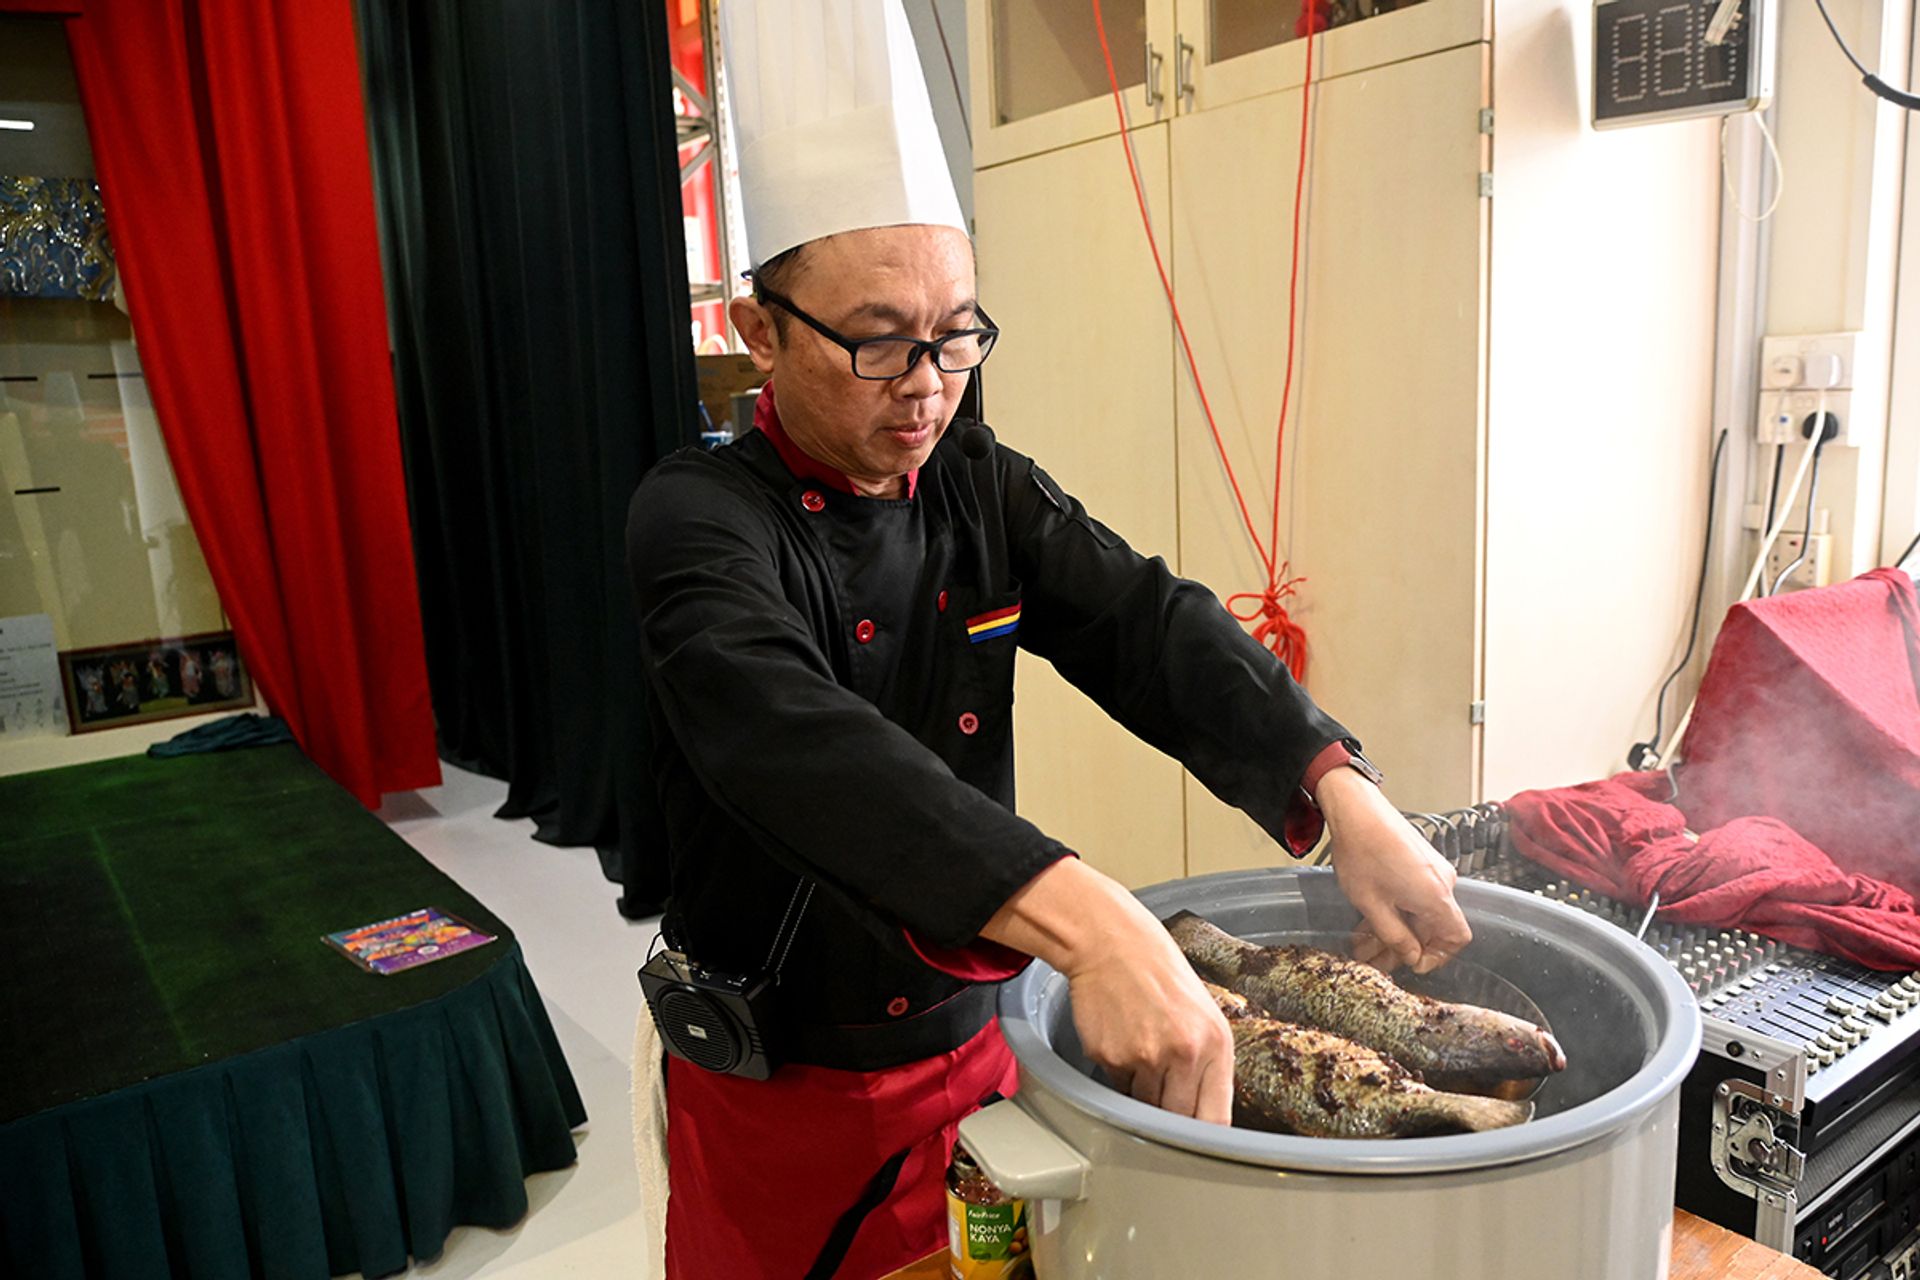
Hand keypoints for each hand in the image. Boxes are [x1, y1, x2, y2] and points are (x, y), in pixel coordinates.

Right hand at [980, 858, 1234, 1124]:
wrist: (1112, 944)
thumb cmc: (1161, 977)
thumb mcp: (1204, 1014)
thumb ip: (1208, 1065)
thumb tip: (1204, 1119)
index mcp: (1216, 1044)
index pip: (1216, 1119)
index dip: (1206, 1141)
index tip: (1200, 1148)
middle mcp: (1184, 1054)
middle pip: (1178, 1120)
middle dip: (1171, 1117)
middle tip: (1165, 1101)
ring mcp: (1145, 1057)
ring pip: (1145, 1106)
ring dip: (1143, 1094)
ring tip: (1143, 1053)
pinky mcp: (1110, 1057)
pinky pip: (1117, 1087)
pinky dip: (1119, 1075)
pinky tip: (1122, 1040)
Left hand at [1316, 768, 1471, 973]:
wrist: (1357, 809)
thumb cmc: (1362, 853)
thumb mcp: (1372, 904)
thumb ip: (1395, 936)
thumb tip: (1412, 956)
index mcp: (1436, 897)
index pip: (1457, 938)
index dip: (1438, 956)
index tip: (1410, 962)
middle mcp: (1442, 883)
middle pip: (1434, 927)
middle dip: (1404, 946)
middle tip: (1375, 959)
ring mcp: (1431, 870)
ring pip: (1418, 912)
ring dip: (1394, 929)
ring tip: (1363, 944)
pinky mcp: (1419, 861)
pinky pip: (1414, 895)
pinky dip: (1395, 910)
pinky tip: (1367, 921)